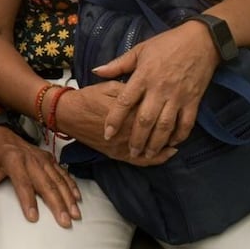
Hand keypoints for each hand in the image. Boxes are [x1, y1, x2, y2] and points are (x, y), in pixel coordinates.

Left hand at [0, 126, 80, 227]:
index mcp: (13, 160)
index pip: (22, 183)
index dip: (28, 201)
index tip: (33, 218)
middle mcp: (31, 158)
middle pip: (46, 183)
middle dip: (57, 203)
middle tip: (64, 221)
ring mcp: (42, 158)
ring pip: (58, 179)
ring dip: (68, 197)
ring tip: (75, 214)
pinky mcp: (48, 158)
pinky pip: (62, 172)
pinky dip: (71, 185)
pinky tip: (77, 197)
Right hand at [57, 83, 176, 165]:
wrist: (67, 113)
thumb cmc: (89, 97)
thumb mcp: (110, 87)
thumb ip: (131, 91)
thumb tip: (150, 91)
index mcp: (126, 112)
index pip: (153, 113)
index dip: (167, 110)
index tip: (179, 103)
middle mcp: (126, 131)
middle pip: (154, 132)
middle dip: (170, 129)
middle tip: (182, 122)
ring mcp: (122, 146)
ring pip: (150, 148)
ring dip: (166, 145)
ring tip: (178, 140)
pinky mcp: (116, 155)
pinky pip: (140, 161)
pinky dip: (155, 160)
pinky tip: (167, 155)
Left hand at [93, 22, 219, 157]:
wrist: (201, 40)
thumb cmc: (167, 43)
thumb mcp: (140, 49)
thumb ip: (118, 64)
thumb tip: (96, 71)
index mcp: (143, 76)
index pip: (125, 102)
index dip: (114, 120)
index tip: (107, 133)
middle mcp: (159, 89)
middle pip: (144, 120)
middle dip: (136, 140)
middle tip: (130, 152)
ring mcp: (177, 97)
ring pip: (165, 126)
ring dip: (156, 143)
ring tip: (148, 155)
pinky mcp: (193, 100)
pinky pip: (186, 123)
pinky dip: (179, 136)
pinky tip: (172, 144)